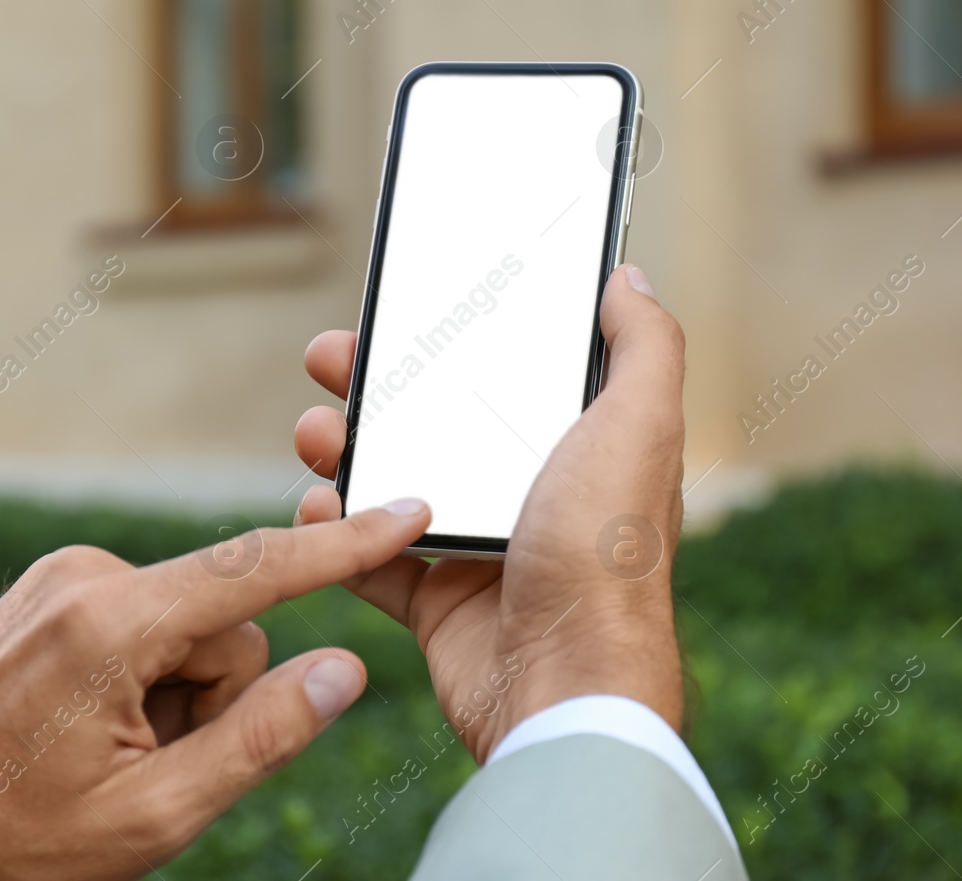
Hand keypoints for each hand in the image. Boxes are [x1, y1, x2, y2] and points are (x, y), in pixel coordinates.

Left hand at [0, 505, 431, 880]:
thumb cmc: (7, 840)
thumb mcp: (152, 813)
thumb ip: (262, 737)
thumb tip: (344, 668)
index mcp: (112, 623)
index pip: (261, 570)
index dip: (346, 546)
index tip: (409, 511)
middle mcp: (86, 576)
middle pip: (225, 620)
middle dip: (212, 694)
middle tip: (145, 762)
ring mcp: (60, 577)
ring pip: (185, 624)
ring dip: (171, 692)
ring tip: (102, 751)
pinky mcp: (48, 590)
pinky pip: (141, 620)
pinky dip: (138, 674)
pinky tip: (84, 727)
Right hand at [293, 264, 686, 761]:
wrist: (566, 683)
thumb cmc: (608, 554)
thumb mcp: (640, 426)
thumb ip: (645, 347)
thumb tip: (631, 279)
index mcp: (578, 447)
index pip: (509, 374)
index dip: (458, 337)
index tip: (409, 307)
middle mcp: (530, 493)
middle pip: (439, 419)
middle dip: (379, 385)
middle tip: (332, 358)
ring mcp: (481, 550)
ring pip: (396, 484)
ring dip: (348, 451)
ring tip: (318, 434)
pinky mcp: (440, 606)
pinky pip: (373, 559)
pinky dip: (337, 533)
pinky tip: (316, 507)